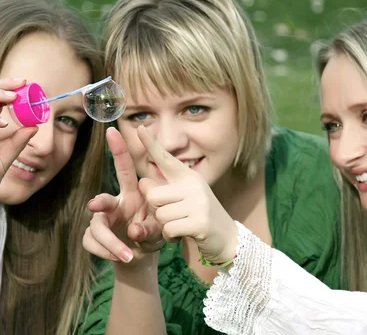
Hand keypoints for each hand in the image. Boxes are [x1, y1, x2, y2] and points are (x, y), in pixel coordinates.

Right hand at [83, 127, 163, 266]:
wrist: (140, 257)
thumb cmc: (152, 233)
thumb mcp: (158, 229)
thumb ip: (149, 228)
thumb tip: (133, 231)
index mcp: (132, 194)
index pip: (125, 169)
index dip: (119, 149)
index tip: (111, 130)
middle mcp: (114, 203)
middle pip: (102, 198)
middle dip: (99, 201)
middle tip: (96, 205)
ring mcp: (102, 220)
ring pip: (96, 227)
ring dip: (111, 243)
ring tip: (128, 255)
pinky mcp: (93, 237)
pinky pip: (91, 242)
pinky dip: (107, 252)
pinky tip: (122, 258)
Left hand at [137, 125, 238, 264]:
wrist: (228, 237)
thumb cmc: (199, 217)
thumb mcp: (183, 198)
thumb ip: (163, 190)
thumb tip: (142, 182)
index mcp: (188, 176)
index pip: (165, 159)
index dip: (151, 144)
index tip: (139, 128)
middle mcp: (194, 185)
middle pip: (152, 195)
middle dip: (156, 210)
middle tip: (172, 215)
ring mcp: (198, 203)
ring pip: (160, 215)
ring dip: (165, 226)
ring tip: (181, 225)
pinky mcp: (200, 222)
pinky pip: (168, 229)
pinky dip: (171, 237)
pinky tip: (183, 235)